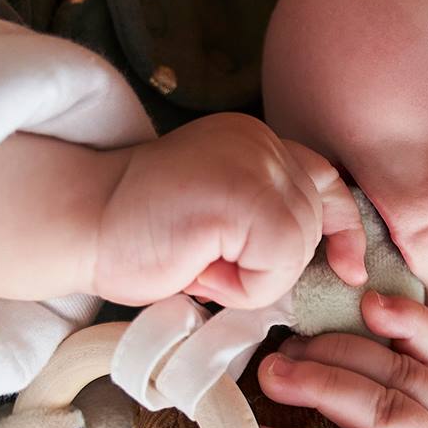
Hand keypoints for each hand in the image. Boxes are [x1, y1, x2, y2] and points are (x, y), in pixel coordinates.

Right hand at [90, 113, 368, 307]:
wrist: (78, 222)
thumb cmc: (137, 233)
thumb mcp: (218, 221)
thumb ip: (263, 220)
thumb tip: (322, 262)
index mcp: (254, 141)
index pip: (326, 180)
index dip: (344, 228)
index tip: (349, 268)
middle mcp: (260, 141)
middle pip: (312, 223)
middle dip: (269, 266)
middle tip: (205, 265)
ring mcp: (253, 161)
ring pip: (297, 246)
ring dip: (250, 278)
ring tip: (197, 264)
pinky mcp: (243, 193)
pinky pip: (277, 263)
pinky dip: (243, 286)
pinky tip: (198, 269)